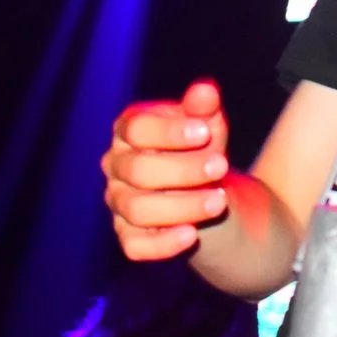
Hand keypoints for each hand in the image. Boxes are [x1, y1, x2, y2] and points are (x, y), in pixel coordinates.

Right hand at [103, 80, 231, 259]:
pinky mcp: (128, 236)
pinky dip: (163, 244)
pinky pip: (136, 246)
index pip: (136, 129)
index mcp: (128, 132)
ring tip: (219, 201)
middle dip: (182, 170)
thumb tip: (205, 90)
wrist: (206, 189)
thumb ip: (204, 109)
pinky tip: (192, 235)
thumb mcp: (207, 126)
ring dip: (181, 207)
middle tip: (221, 167)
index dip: (169, 132)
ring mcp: (119, 203)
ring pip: (138, 209)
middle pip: (138, 170)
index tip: (205, 132)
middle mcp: (116, 167)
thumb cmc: (201, 148)